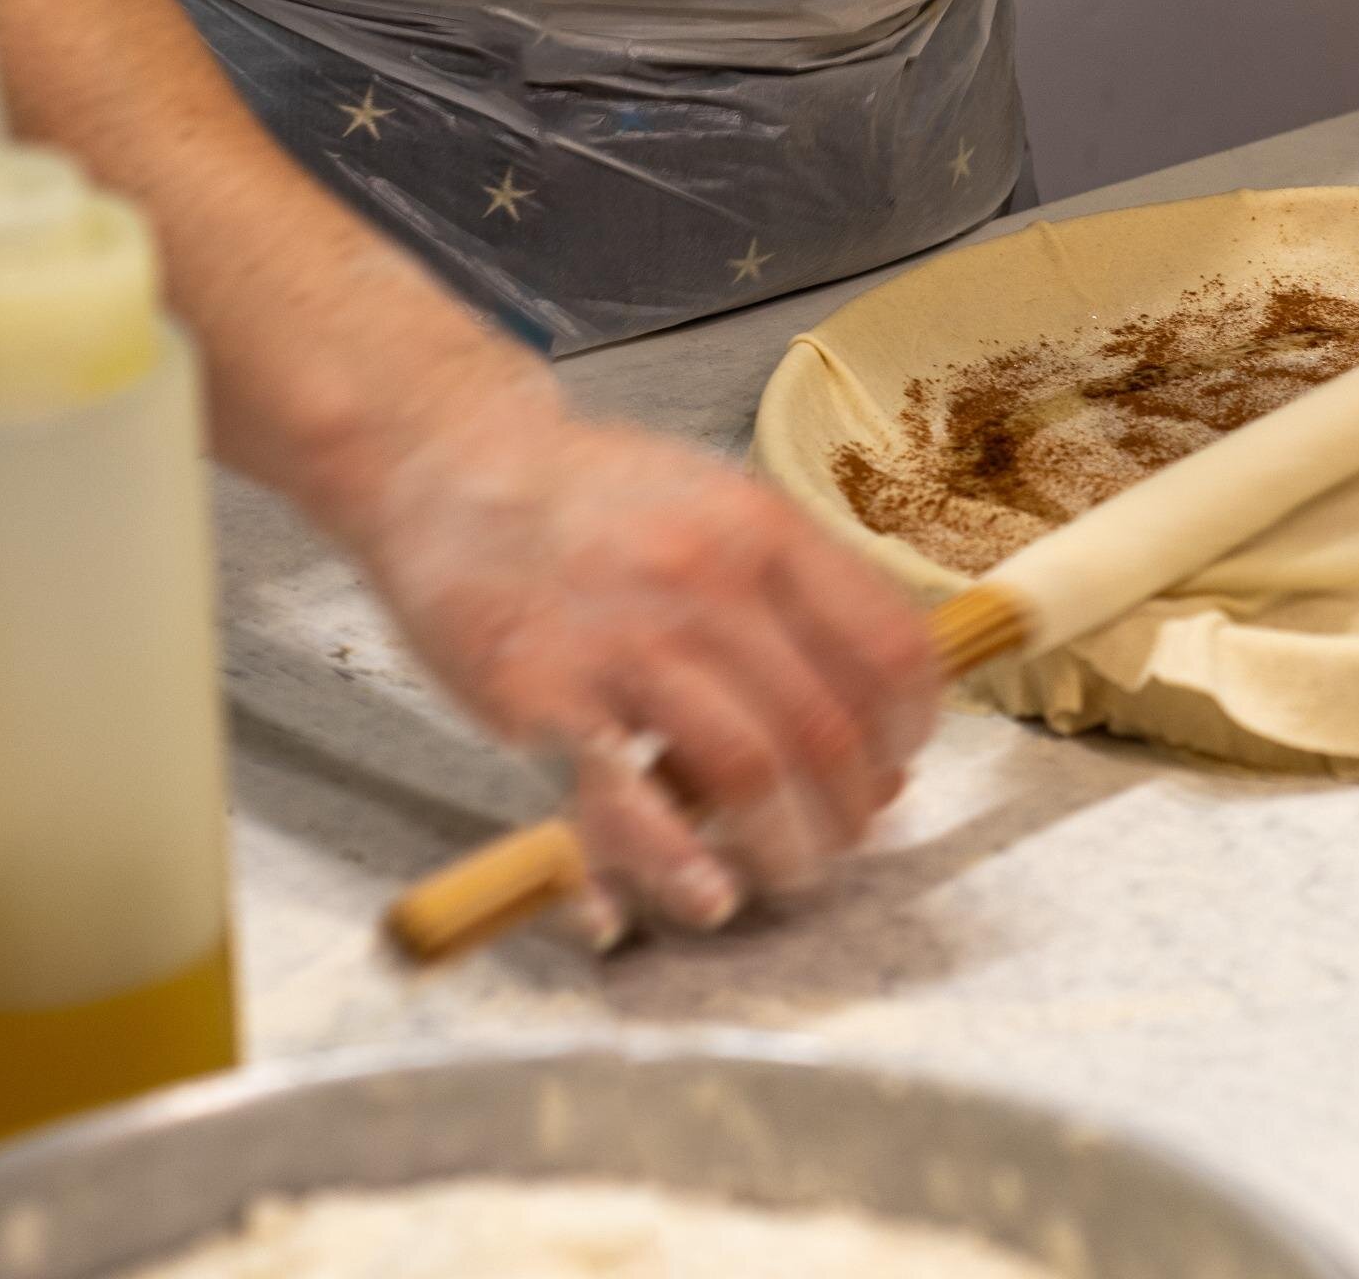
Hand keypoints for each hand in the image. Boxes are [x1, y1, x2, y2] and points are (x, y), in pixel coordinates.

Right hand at [339, 376, 940, 943]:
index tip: (895, 764)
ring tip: (781, 873)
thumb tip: (867, 716)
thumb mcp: (716, 505)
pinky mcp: (542, 696)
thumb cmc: (595, 500)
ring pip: (750, 773)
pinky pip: (627, 800)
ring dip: (784, 850)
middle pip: (827, 730)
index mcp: (765, 530)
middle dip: (850, 811)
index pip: (889, 650)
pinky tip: (704, 895)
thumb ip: (794, 595)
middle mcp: (707, 581)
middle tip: (838, 840)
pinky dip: (674, 865)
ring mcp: (624, 640)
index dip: (911, 730)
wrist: (447, 463)